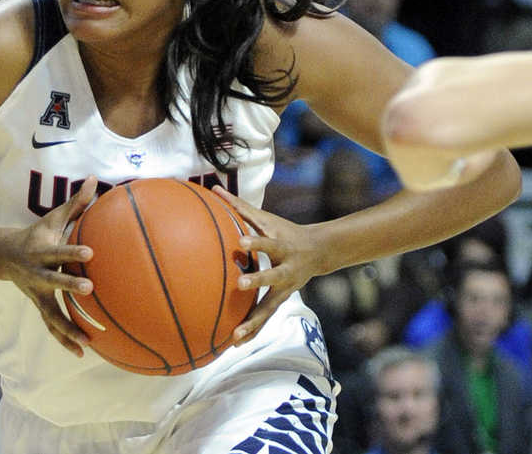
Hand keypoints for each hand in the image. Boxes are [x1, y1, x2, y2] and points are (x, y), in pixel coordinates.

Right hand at [1, 177, 96, 356]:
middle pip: (54, 282)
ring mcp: (37, 294)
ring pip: (52, 313)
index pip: (59, 251)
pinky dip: (65, 340)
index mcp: (42, 252)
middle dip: (69, 287)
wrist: (6, 256)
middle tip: (90, 290)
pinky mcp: (40, 307)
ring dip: (68, 328)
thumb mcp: (53, 218)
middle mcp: (38, 275)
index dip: (72, 253)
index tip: (90, 254)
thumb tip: (96, 179)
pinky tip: (83, 352)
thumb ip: (76, 203)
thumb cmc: (37, 235)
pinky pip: (53, 326)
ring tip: (88, 342)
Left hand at [213, 186, 324, 345]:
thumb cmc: (284, 231)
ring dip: (253, 322)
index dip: (256, 244)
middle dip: (258, 281)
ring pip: (269, 307)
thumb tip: (213, 188)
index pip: (268, 243)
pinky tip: (235, 343)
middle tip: (239, 285)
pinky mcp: (281, 300)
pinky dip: (252, 330)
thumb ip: (239, 207)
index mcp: (282, 246)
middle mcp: (287, 270)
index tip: (240, 243)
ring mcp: (286, 288)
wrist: (319, 252)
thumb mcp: (266, 219)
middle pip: (273, 276)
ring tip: (235, 336)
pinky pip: (266, 318)